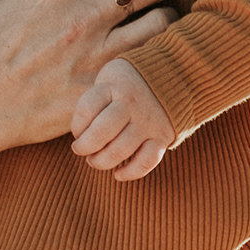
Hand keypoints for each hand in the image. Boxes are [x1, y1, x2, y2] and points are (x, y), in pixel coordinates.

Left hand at [69, 58, 176, 181]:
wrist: (173, 75)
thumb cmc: (127, 83)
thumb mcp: (109, 78)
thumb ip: (95, 101)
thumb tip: (80, 137)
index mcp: (114, 86)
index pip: (86, 109)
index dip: (76, 127)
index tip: (78, 132)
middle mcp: (132, 104)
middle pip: (101, 132)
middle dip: (85, 147)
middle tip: (81, 150)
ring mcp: (148, 121)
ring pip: (120, 150)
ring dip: (101, 161)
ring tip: (95, 160)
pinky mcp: (163, 137)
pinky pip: (146, 161)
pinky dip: (131, 172)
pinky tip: (118, 174)